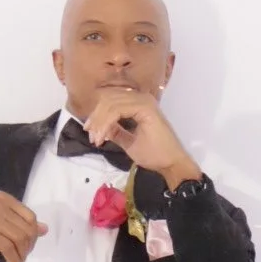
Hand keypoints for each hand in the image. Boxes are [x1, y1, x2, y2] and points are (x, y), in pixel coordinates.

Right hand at [0, 192, 45, 261]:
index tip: (27, 247)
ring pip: (19, 239)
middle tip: (22, 258)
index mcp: (2, 197)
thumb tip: (45, 229)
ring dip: (22, 255)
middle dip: (28, 247)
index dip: (33, 234)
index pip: (30, 216)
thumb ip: (17, 220)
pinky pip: (8, 248)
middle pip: (27, 229)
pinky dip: (14, 260)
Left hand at [83, 87, 202, 188]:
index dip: (97, 114)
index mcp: (138, 103)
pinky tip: (103, 136)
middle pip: (108, 99)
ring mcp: (144, 101)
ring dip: (99, 121)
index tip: (90, 131)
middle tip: (91, 135)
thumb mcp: (128, 141)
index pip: (111, 100)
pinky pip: (117, 110)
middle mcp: (141, 98)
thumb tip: (101, 127)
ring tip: (96, 138)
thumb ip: (116, 131)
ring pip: (111, 103)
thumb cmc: (154, 154)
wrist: (171, 164)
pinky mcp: (145, 108)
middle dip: (95, 117)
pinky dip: (106, 123)